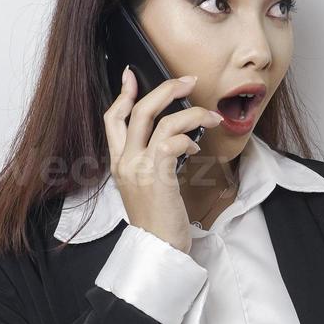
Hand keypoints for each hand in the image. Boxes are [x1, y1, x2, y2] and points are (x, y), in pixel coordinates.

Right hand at [102, 66, 223, 254]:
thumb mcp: (146, 187)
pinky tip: (196, 146)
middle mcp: (124, 161)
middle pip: (138, 110)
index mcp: (119, 162)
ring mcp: (138, 167)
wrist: (158, 249)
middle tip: (187, 81)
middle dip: (165, 89)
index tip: (132, 75)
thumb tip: (172, 139)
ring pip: (160, 120)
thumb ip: (150, 162)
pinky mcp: (157, 174)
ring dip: (191, 112)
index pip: (113, 118)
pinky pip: (173, 140)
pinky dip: (189, 137)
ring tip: (210, 115)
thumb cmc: (158, 220)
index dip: (122, 93)